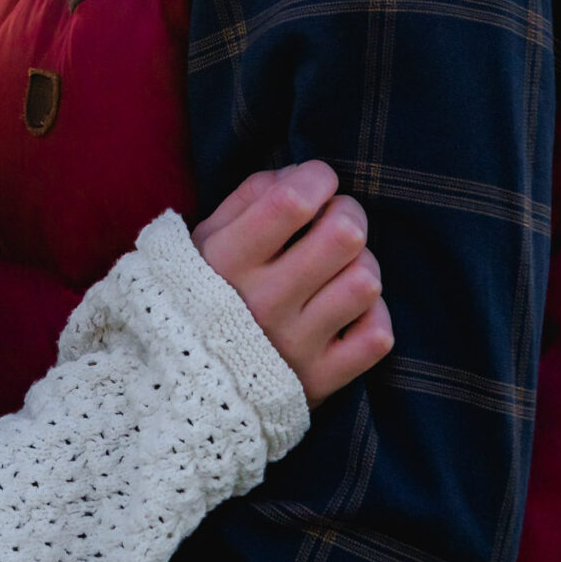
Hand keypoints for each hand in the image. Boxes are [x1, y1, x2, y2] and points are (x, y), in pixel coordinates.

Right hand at [194, 161, 392, 403]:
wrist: (183, 388)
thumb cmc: (198, 296)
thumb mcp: (203, 241)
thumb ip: (248, 198)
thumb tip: (300, 174)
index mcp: (226, 261)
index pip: (291, 200)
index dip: (317, 178)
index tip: (315, 183)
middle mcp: (262, 303)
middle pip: (344, 235)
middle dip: (348, 213)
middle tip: (335, 220)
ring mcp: (294, 346)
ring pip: (365, 281)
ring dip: (362, 265)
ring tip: (339, 270)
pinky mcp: (319, 381)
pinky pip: (377, 336)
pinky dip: (372, 316)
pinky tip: (347, 312)